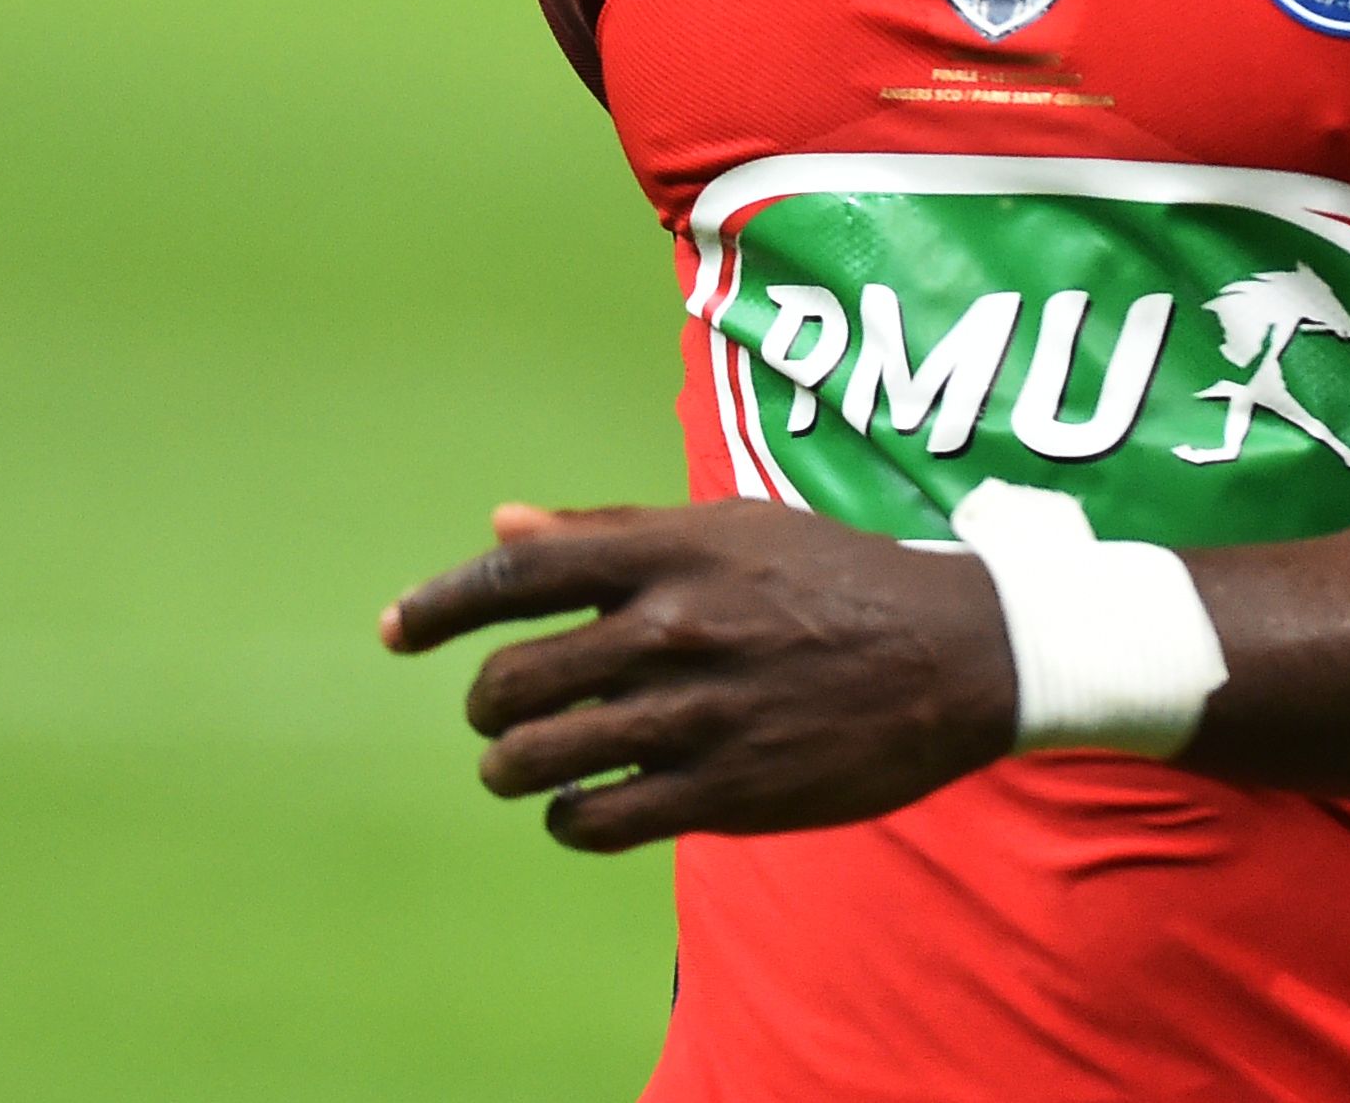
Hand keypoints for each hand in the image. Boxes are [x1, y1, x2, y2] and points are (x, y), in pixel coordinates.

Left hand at [381, 498, 1018, 850]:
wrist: (954, 654)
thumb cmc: (830, 579)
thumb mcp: (730, 529)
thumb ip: (610, 532)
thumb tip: (500, 527)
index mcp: (674, 551)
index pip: (519, 574)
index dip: (439, 604)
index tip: (395, 630)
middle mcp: (676, 628)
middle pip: (514, 678)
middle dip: (486, 704)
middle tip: (500, 711)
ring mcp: (699, 715)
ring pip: (540, 758)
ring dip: (511, 767)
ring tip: (523, 764)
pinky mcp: (725, 792)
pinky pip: (597, 821)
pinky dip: (568, 819)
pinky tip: (580, 808)